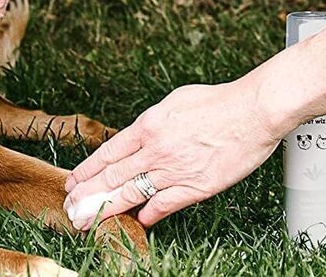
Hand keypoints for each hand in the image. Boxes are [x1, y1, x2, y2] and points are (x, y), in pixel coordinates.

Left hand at [63, 80, 282, 227]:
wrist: (254, 111)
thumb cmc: (218, 103)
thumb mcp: (173, 102)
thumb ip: (151, 123)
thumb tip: (138, 136)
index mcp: (147, 126)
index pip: (108, 154)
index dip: (87, 171)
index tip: (72, 183)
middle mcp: (156, 150)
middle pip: (113, 177)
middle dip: (88, 195)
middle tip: (71, 208)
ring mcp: (175, 170)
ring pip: (132, 194)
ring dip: (108, 209)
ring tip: (89, 220)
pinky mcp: (197, 187)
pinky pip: (164, 205)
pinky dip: (148, 215)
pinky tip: (137, 222)